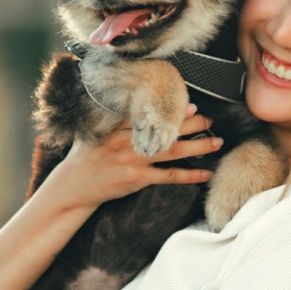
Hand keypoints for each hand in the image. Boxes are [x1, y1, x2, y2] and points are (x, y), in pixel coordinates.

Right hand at [43, 104, 221, 210]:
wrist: (73, 186)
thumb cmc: (86, 155)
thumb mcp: (95, 130)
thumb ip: (115, 117)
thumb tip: (138, 103)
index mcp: (117, 124)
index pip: (149, 112)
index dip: (171, 108)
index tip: (192, 104)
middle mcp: (126, 140)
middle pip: (166, 128)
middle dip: (192, 123)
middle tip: (210, 119)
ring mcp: (132, 160)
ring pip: (173, 150)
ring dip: (199, 146)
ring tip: (217, 141)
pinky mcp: (137, 179)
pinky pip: (169, 177)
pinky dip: (189, 175)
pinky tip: (205, 173)